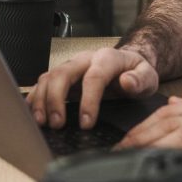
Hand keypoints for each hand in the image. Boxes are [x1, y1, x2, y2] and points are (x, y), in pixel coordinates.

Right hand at [26, 47, 158, 129]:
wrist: (127, 63)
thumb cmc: (135, 72)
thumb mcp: (147, 76)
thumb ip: (140, 79)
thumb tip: (127, 82)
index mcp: (106, 58)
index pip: (93, 77)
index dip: (88, 100)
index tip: (86, 123)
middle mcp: (84, 59)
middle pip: (62, 73)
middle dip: (56, 99)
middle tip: (57, 124)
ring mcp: (71, 66)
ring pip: (49, 77)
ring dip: (42, 99)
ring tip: (42, 122)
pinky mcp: (62, 76)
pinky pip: (43, 82)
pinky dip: (35, 97)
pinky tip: (33, 113)